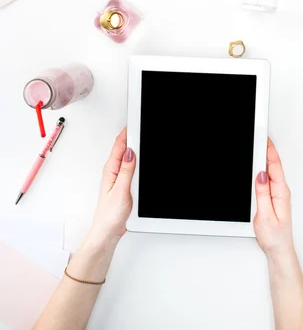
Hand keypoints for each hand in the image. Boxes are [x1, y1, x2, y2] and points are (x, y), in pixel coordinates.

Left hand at [89, 128, 135, 246]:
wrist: (107, 232)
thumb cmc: (110, 215)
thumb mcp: (120, 191)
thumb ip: (126, 170)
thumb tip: (130, 152)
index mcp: (110, 170)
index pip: (119, 145)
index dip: (127, 132)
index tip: (136, 123)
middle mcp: (113, 171)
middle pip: (123, 148)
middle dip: (131, 135)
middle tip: (141, 125)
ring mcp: (118, 177)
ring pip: (127, 157)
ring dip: (134, 147)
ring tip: (142, 136)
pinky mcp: (123, 183)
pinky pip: (130, 167)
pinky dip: (136, 160)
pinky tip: (141, 159)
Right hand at [253, 138, 292, 257]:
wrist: (279, 251)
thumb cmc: (275, 237)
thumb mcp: (265, 215)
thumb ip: (262, 194)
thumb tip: (260, 175)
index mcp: (281, 192)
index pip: (274, 167)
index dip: (269, 151)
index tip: (264, 140)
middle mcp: (281, 191)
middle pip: (273, 166)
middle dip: (266, 151)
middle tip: (259, 138)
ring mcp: (278, 194)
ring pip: (271, 172)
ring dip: (265, 160)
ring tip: (257, 148)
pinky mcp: (274, 198)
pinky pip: (269, 180)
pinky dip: (263, 171)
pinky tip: (258, 168)